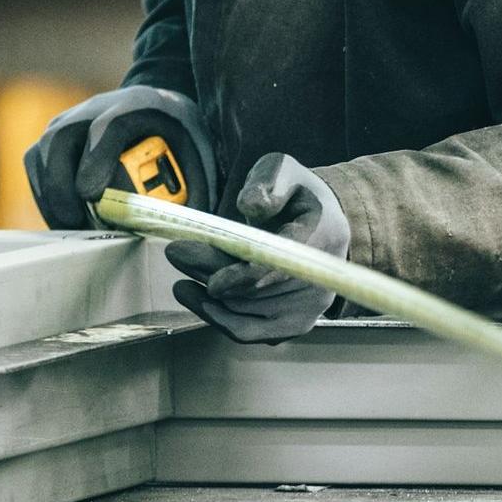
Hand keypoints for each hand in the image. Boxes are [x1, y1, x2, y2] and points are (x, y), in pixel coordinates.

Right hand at [23, 86, 217, 229]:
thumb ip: (194, 189)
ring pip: (42, 151)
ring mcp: (70, 120)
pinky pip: (36, 164)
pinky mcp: (55, 138)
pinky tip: (64, 218)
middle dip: (62, 183)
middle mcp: (95, 107)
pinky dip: (45, 195)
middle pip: (62, 135)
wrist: (159, 108)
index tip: (92, 194)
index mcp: (137, 104)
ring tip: (71, 227)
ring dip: (50, 194)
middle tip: (77, 221)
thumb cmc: (178, 136)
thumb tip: (186, 234)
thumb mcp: (198, 154)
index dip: (96, 157)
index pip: (108, 124)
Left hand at [167, 152, 348, 343]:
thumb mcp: (282, 171)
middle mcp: (323, 277)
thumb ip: (268, 182)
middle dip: (212, 274)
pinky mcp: (295, 323)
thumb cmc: (294, 194)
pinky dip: (220, 318)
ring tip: (181, 278)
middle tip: (177, 254)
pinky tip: (198, 300)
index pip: (283, 265)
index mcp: (324, 234)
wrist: (319, 222)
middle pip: (257, 289)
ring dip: (209, 297)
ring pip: (248, 311)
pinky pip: (251, 331)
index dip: (245, 277)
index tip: (212, 281)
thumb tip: (251, 205)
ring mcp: (311, 306)